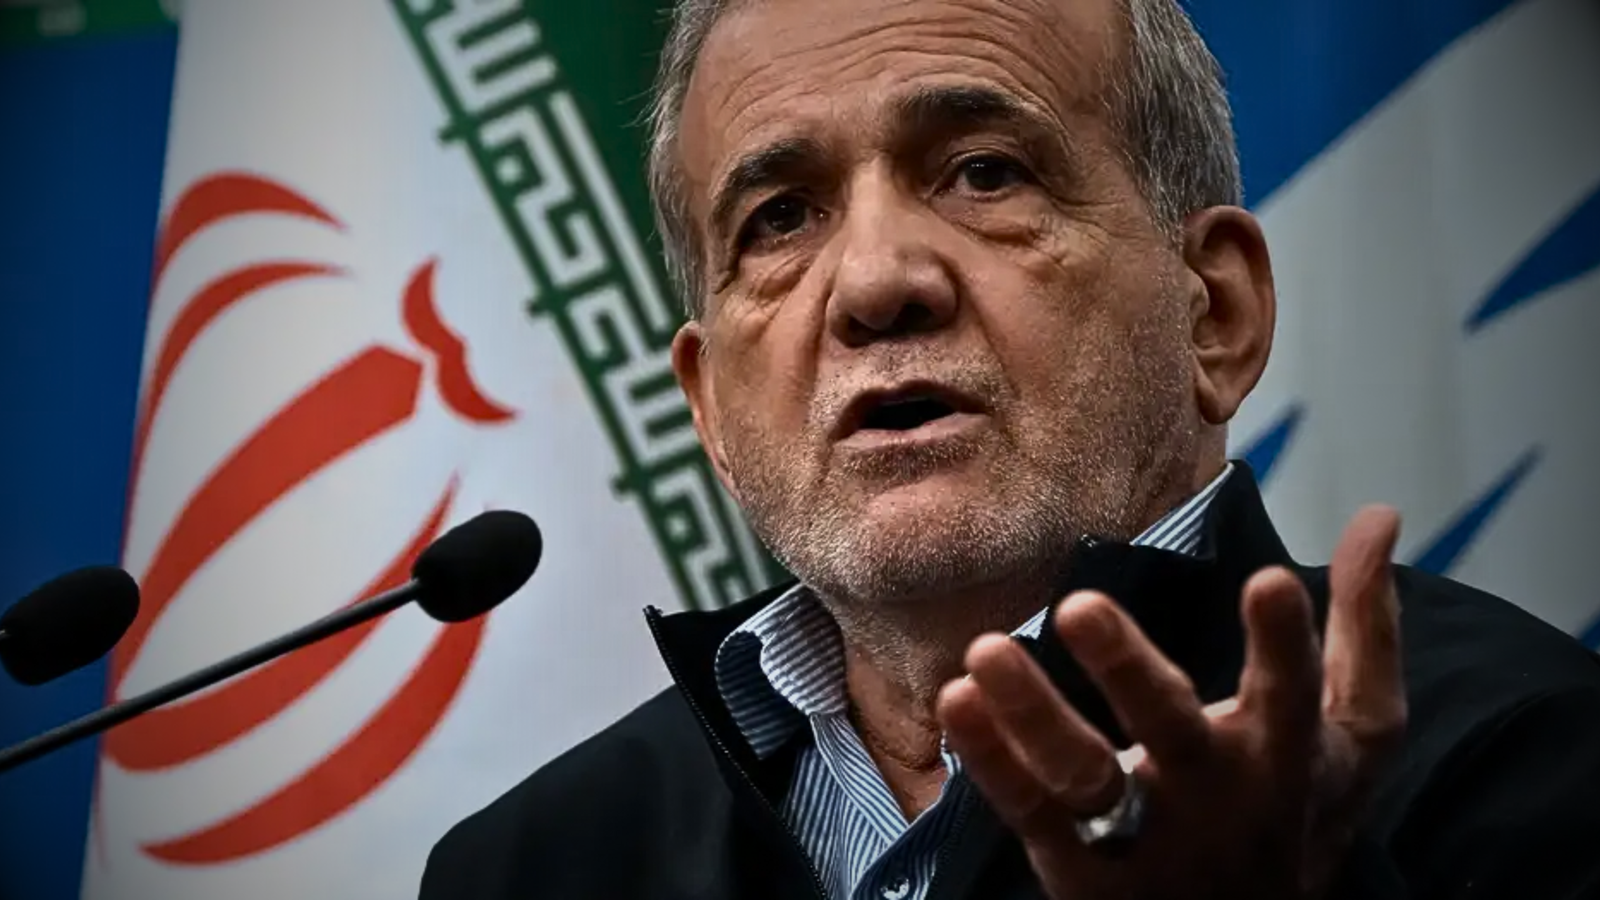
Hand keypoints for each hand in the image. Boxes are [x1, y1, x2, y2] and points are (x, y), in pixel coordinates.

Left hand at [935, 506, 1405, 899]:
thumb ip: (1365, 625)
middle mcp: (1211, 795)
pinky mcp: (1080, 868)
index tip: (1268, 580)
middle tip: (1079, 604)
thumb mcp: (1359, 732)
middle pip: (1168, 731)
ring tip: (983, 652)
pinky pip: (1028, 809)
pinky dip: (990, 760)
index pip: (1292, 695)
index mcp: (1283, 753)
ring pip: (1083, 777)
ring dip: (1032, 714)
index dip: (1284, 643)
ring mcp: (1142, 836)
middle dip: (1127, 671)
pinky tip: (955, 700)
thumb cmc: (1302, 806)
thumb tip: (1380, 514)